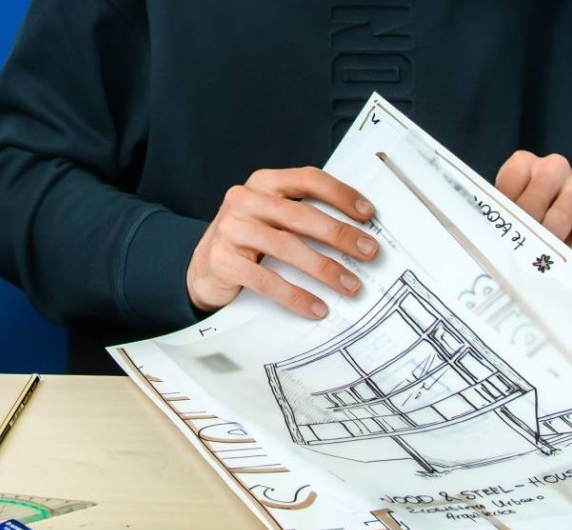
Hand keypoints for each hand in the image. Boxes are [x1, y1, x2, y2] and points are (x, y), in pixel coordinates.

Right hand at [187, 167, 378, 318]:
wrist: (202, 269)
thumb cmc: (247, 241)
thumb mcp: (271, 217)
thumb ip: (302, 214)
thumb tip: (356, 233)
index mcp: (263, 183)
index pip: (307, 179)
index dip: (341, 194)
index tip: (368, 214)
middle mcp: (245, 200)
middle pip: (300, 215)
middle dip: (340, 235)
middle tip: (369, 252)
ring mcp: (230, 229)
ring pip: (286, 247)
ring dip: (324, 268)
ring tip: (349, 284)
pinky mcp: (222, 261)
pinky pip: (266, 280)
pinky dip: (295, 295)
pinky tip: (316, 306)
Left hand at [494, 151, 571, 274]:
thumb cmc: (540, 216)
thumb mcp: (518, 212)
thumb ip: (504, 216)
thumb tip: (491, 238)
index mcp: (526, 165)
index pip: (509, 179)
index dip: (503, 210)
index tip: (500, 233)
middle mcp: (554, 168)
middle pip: (533, 198)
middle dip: (525, 228)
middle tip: (519, 251)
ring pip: (559, 217)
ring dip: (548, 243)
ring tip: (539, 261)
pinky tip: (566, 264)